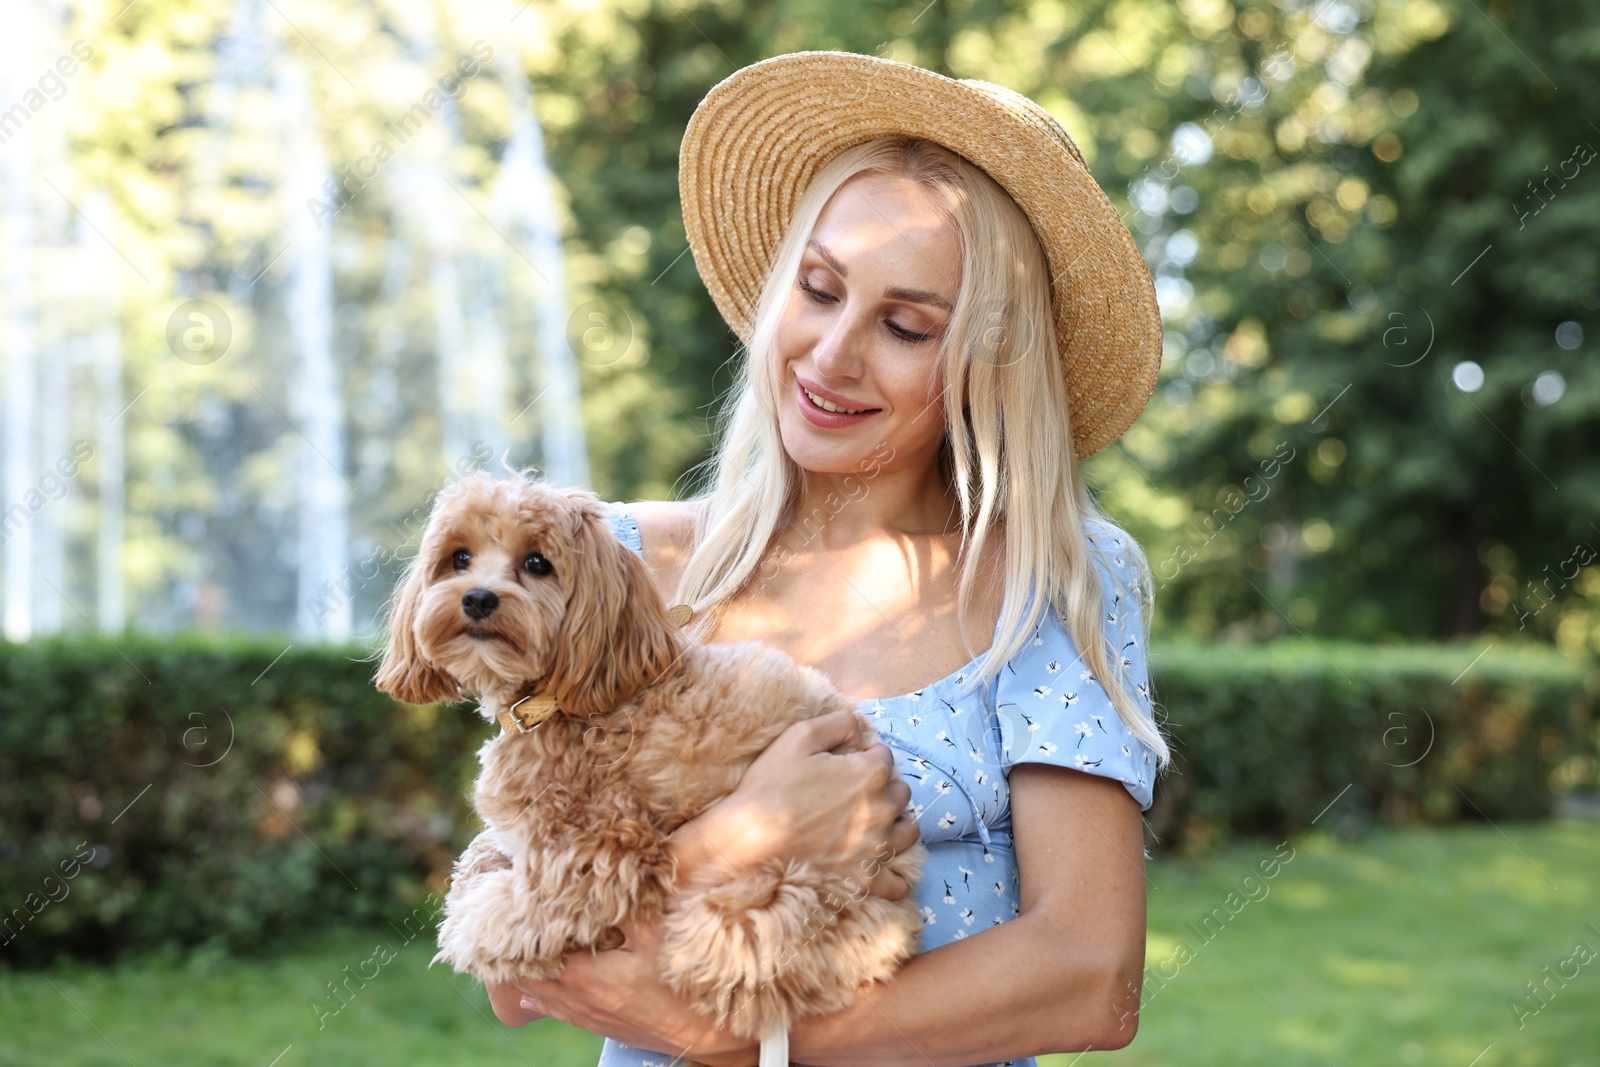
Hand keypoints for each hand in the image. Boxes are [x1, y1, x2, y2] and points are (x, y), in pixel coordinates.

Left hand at [490, 919, 760, 1066]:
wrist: (712, 1038)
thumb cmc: (687, 986)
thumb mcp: (660, 934)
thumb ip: (630, 905)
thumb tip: (608, 871)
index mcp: (586, 976)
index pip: (535, 953)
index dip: (515, 935)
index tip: (501, 912)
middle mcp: (580, 1000)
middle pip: (531, 978)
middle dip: (514, 957)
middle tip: (494, 935)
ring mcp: (591, 1017)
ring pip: (543, 998)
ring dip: (525, 979)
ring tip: (506, 962)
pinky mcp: (605, 1026)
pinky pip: (560, 1013)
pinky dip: (542, 1001)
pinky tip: (531, 998)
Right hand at [677, 709, 921, 898]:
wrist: (750, 838)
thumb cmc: (772, 785)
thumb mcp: (801, 734)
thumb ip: (840, 723)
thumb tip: (861, 737)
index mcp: (871, 774)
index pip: (884, 757)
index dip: (864, 757)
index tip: (844, 764)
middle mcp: (882, 810)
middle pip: (900, 792)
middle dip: (882, 788)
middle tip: (852, 793)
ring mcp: (877, 848)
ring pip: (907, 831)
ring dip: (895, 824)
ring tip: (870, 824)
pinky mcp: (865, 878)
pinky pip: (896, 883)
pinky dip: (893, 875)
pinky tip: (878, 865)